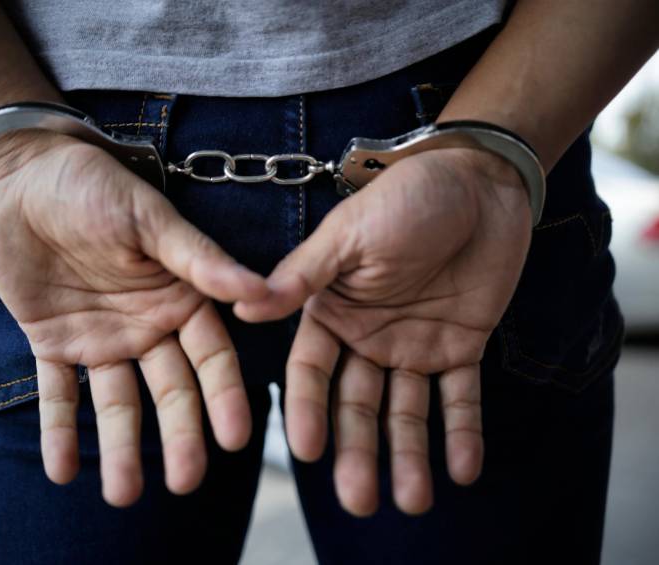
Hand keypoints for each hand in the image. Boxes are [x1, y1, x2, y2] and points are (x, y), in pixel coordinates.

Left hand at [0, 130, 267, 505]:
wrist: (24, 173)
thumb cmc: (94, 185)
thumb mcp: (150, 219)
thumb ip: (200, 260)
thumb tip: (262, 292)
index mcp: (180, 298)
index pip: (211, 357)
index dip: (224, 397)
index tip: (236, 438)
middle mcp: (149, 326)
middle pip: (171, 391)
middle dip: (180, 435)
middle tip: (187, 482)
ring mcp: (102, 339)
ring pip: (117, 403)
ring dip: (122, 447)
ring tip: (121, 495)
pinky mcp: (53, 343)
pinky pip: (58, 393)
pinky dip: (60, 430)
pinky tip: (61, 470)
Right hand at [235, 148, 531, 515]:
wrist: (479, 182)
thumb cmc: (406, 198)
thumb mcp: (349, 233)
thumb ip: (303, 276)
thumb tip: (245, 309)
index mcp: (331, 310)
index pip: (312, 372)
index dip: (309, 411)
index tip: (306, 451)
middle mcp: (365, 336)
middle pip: (356, 404)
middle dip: (357, 452)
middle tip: (360, 500)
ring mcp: (413, 345)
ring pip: (405, 411)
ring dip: (407, 455)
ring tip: (411, 501)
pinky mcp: (460, 348)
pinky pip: (460, 398)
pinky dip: (462, 433)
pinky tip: (464, 469)